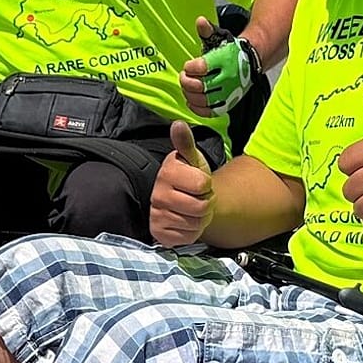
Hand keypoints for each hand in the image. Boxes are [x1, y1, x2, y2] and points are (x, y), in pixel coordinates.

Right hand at [150, 121, 214, 246]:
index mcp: (167, 172)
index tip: (199, 183)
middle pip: (201, 206)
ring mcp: (156, 214)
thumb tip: (178, 124)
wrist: (186, 201)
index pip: (202, 184)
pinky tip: (184, 222)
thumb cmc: (191, 179)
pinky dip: (190, 232)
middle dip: (205, 203)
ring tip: (191, 210)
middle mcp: (157, 193)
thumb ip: (186, 143)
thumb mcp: (193, 160)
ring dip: (199, 219)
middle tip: (197, 198)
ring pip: (195, 223)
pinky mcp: (159, 233)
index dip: (206, 185)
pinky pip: (186, 237)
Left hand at [181, 17, 257, 117]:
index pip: (202, 67)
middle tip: (184, 77)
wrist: (250, 63)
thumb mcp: (219, 37)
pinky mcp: (228, 104)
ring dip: (190, 95)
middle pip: (201, 86)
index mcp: (224, 60)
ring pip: (204, 100)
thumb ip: (207, 31)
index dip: (190, 67)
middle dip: (187, 82)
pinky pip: (210, 112)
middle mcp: (228, 78)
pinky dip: (198, 109)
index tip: (188, 65)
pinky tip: (191, 101)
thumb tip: (200, 21)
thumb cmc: (230, 51)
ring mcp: (229, 93)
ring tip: (187, 88)